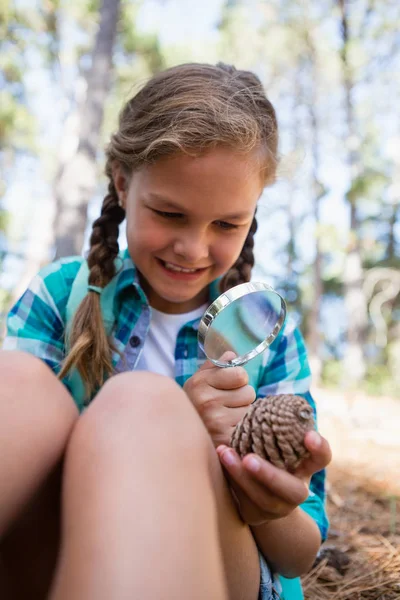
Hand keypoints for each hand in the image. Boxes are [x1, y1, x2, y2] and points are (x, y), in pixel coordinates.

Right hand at [183, 352, 254, 446]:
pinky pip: (248, 426)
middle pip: (249, 392)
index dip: (238, 379)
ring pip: (250, 410)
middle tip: (227, 404)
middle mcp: (206, 402)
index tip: (229, 384)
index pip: (240, 375)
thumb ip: (216, 365)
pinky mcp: (225, 439)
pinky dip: (242, 427)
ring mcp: (216, 422)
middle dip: (242, 397)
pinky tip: (228, 429)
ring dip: (242, 413)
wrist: (180, 434)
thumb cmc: (196, 403)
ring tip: (226, 417)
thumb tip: (232, 355)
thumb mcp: (200, 380)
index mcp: (200, 383)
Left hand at [216, 430, 331, 525]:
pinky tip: (220, 458)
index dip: (319, 448)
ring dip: (242, 476)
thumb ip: (274, 428)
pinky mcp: (256, 515)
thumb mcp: (275, 441)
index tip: (309, 435)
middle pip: (294, 491)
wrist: (256, 492)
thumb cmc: (267, 452)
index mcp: (305, 467)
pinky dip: (231, 479)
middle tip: (249, 459)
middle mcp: (296, 489)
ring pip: (264, 499)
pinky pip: (244, 502)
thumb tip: (262, 401)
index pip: (322, 458)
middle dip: (271, 476)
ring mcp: (278, 507)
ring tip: (225, 453)